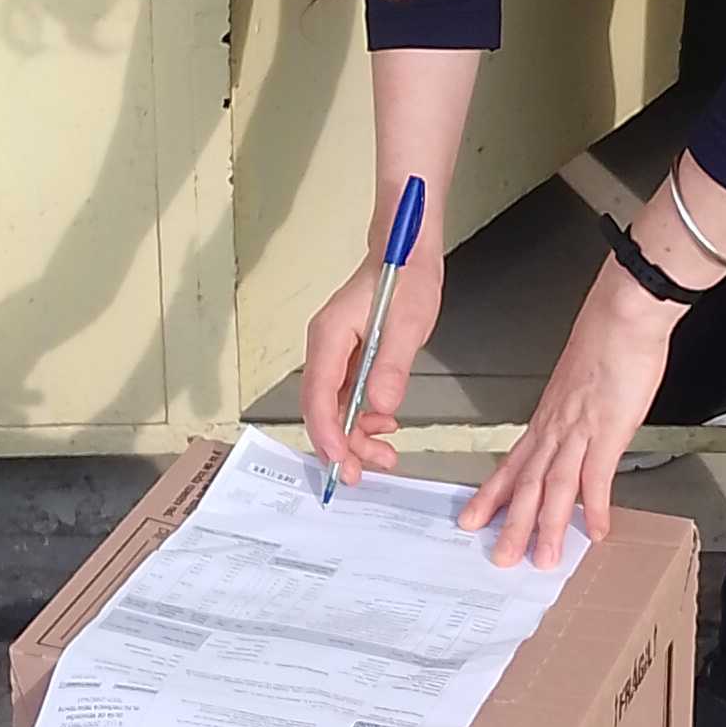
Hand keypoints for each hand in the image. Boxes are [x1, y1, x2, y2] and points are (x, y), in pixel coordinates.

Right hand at [302, 228, 445, 481]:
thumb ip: (392, 365)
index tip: (342, 461)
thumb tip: (380, 405)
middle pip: (320, 408)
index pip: (318, 395)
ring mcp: (334, 354)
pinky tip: (385, 423)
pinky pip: (346, 397)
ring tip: (385, 454)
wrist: (407, 253)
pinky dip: (362, 417)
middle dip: (340, 445)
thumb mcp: (407, 323)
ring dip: (355, 435)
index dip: (328, 433)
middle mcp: (324, 347)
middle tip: (363, 473)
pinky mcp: (348, 358)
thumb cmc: (405, 277)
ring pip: (333, 408)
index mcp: (329, 336)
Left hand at [461, 259, 677, 568]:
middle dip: (513, 523)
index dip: (494, 493)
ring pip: (555, 486)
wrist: (623, 313)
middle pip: (528, 482)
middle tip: (499, 556)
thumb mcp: (583, 378)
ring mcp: (580, 429)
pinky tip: (597, 530)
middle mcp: (557, 426)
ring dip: (548, 526)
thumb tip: (581, 421)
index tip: (475, 516)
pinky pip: (598, 475)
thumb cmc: (607, 337)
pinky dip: (596, 506)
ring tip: (543, 558)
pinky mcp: (608, 429)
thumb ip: (578, 405)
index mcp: (549, 414)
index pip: (515, 462)